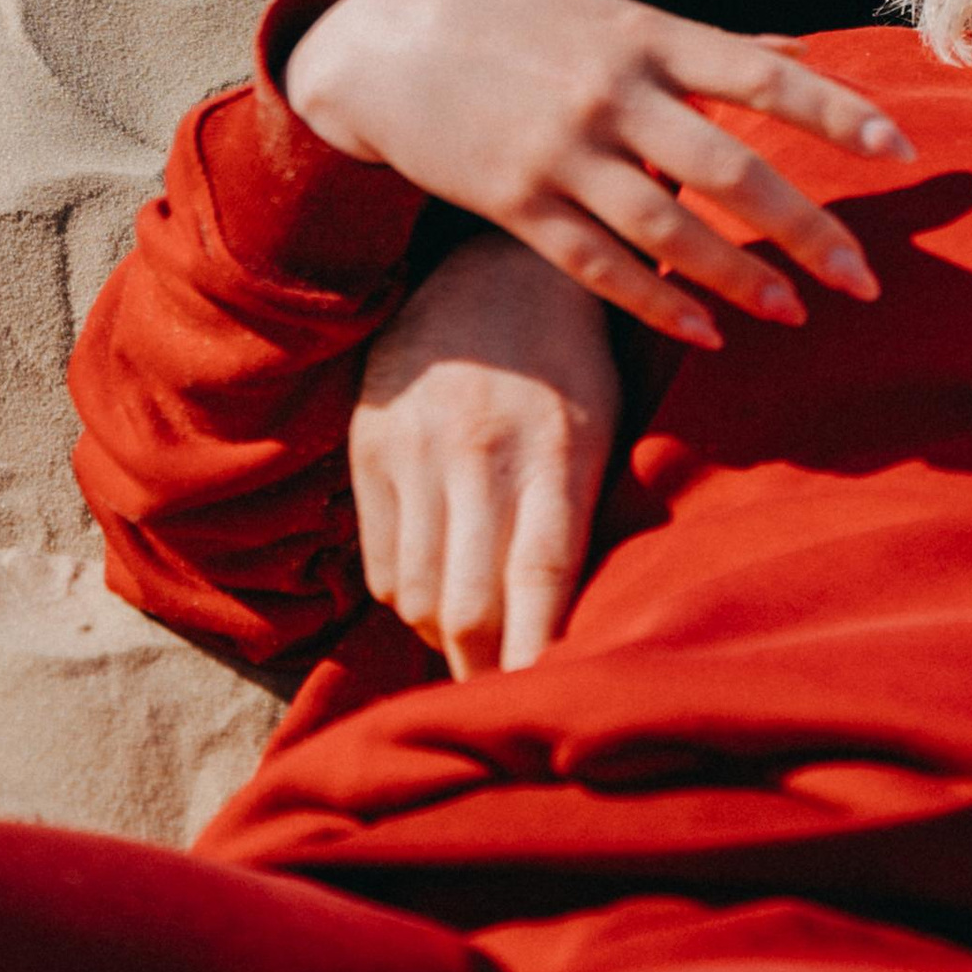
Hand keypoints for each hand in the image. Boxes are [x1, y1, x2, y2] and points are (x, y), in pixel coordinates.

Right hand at [286, 0, 914, 343]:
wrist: (386, 43)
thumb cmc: (518, 22)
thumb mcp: (614, 13)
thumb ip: (706, 46)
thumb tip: (803, 57)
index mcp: (648, 34)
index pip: (765, 76)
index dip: (838, 114)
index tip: (902, 152)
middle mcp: (613, 91)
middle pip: (733, 170)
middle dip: (808, 230)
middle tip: (867, 281)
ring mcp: (562, 151)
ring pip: (671, 231)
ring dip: (740, 280)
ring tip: (794, 314)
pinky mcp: (516, 204)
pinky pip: (600, 268)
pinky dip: (659, 303)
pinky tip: (706, 333)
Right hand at [350, 232, 620, 676]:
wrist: (496, 263)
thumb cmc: (571, 363)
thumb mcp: (602, 426)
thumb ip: (582, 520)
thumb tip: (574, 637)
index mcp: (557, 443)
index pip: (542, 574)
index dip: (538, 656)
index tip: (540, 709)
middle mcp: (479, 444)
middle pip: (468, 605)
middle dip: (484, 672)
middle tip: (499, 699)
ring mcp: (416, 442)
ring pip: (418, 595)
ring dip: (444, 638)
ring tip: (472, 643)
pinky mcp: (370, 441)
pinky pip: (382, 564)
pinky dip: (410, 596)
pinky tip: (439, 584)